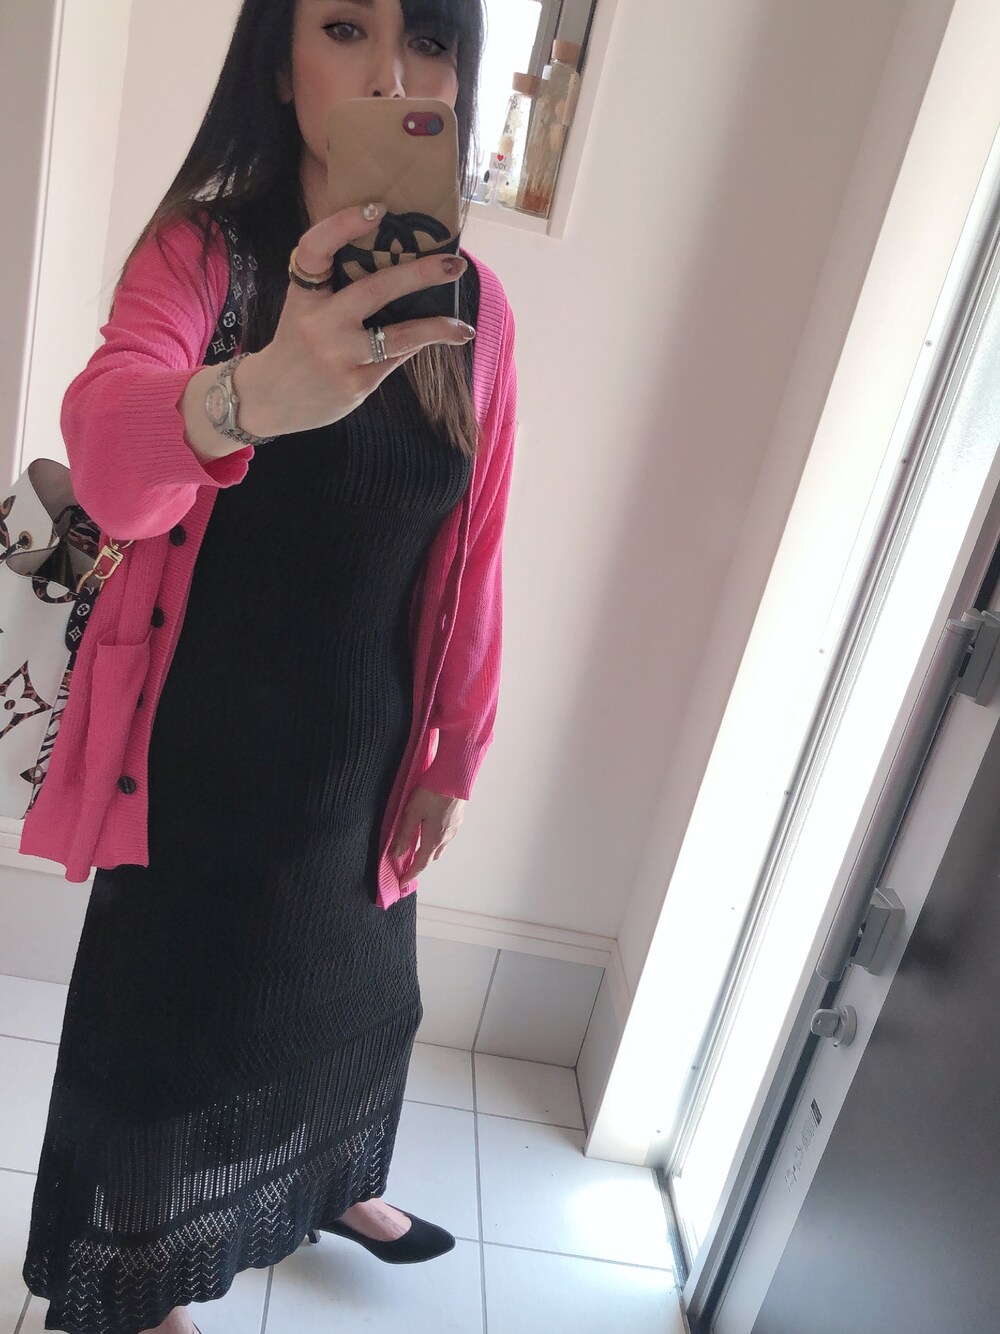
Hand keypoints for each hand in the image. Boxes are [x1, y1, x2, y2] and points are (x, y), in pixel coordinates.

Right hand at [234, 203, 474, 439]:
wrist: (270, 399)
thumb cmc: (296, 344)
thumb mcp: (304, 308)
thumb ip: (335, 287)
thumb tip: (396, 261)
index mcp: (303, 295)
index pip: (315, 249)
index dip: (342, 224)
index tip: (378, 209)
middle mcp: (319, 323)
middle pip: (376, 289)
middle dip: (420, 274)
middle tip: (454, 263)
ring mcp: (339, 355)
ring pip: (400, 335)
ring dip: (437, 327)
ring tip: (462, 327)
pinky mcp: (355, 384)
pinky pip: (396, 358)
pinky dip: (416, 346)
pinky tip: (437, 341)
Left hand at [393, 784, 465, 885]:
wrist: (455, 776)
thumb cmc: (432, 793)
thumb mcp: (412, 812)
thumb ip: (404, 834)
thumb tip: (396, 854)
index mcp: (434, 838)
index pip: (421, 863)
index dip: (411, 875)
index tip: (403, 883)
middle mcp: (446, 837)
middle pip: (432, 856)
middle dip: (420, 863)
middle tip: (408, 864)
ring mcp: (454, 827)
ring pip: (441, 845)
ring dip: (429, 849)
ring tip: (418, 845)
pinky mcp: (458, 817)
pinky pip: (446, 834)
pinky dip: (437, 838)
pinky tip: (432, 827)